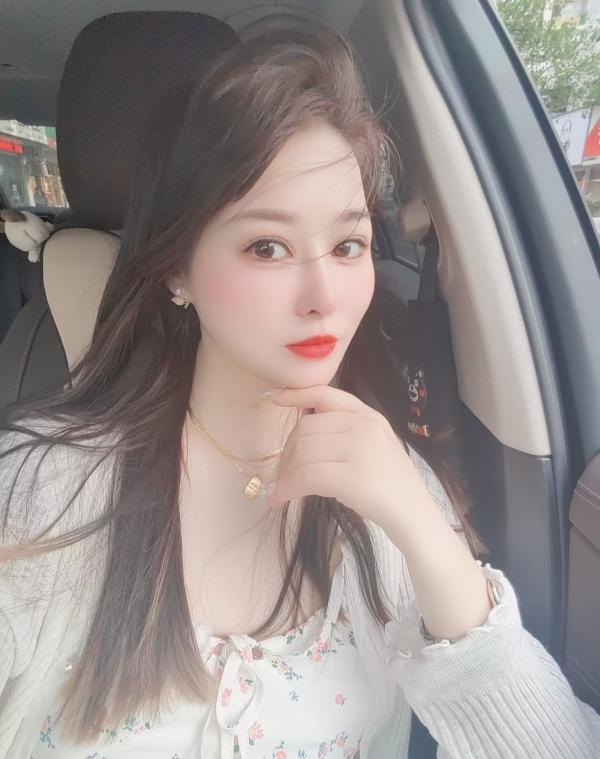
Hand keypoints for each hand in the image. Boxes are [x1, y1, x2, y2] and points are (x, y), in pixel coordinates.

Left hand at [266, 384, 432, 533]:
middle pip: (306, 429)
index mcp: (368, 415)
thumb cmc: (391, 485)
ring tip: (281, 488)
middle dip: (286, 452)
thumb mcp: (375, 445)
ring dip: (284, 473)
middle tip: (281, 474)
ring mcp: (358, 449)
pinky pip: (306, 476)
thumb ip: (347, 432)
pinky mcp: (350, 476)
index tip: (275, 398)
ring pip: (302, 452)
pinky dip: (287, 488)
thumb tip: (302, 437)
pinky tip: (280, 498)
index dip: (297, 394)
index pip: (326, 394)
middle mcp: (363, 426)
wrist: (415, 515)